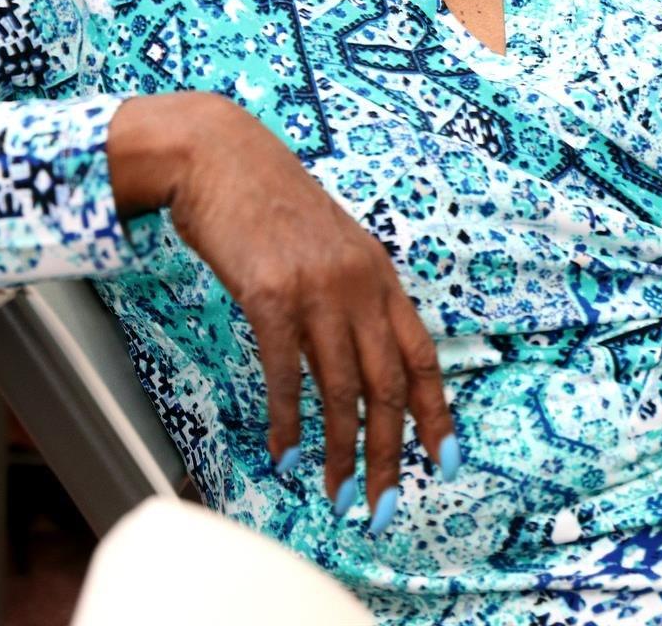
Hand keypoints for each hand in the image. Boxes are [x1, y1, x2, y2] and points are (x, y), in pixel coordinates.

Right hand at [108, 93, 455, 522]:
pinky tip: (285, 452)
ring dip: (341, 452)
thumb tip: (357, 351)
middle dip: (389, 454)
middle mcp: (357, 282)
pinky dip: (288, 422)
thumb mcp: (327, 239)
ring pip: (341, 390)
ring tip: (337, 493)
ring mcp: (315, 288)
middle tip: (381, 506)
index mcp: (377, 270)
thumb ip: (349, 288)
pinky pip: (286, 374)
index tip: (444, 460)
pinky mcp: (269, 295)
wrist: (217, 153)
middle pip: (387, 386)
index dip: (436, 412)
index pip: (421, 354)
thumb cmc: (266, 196)